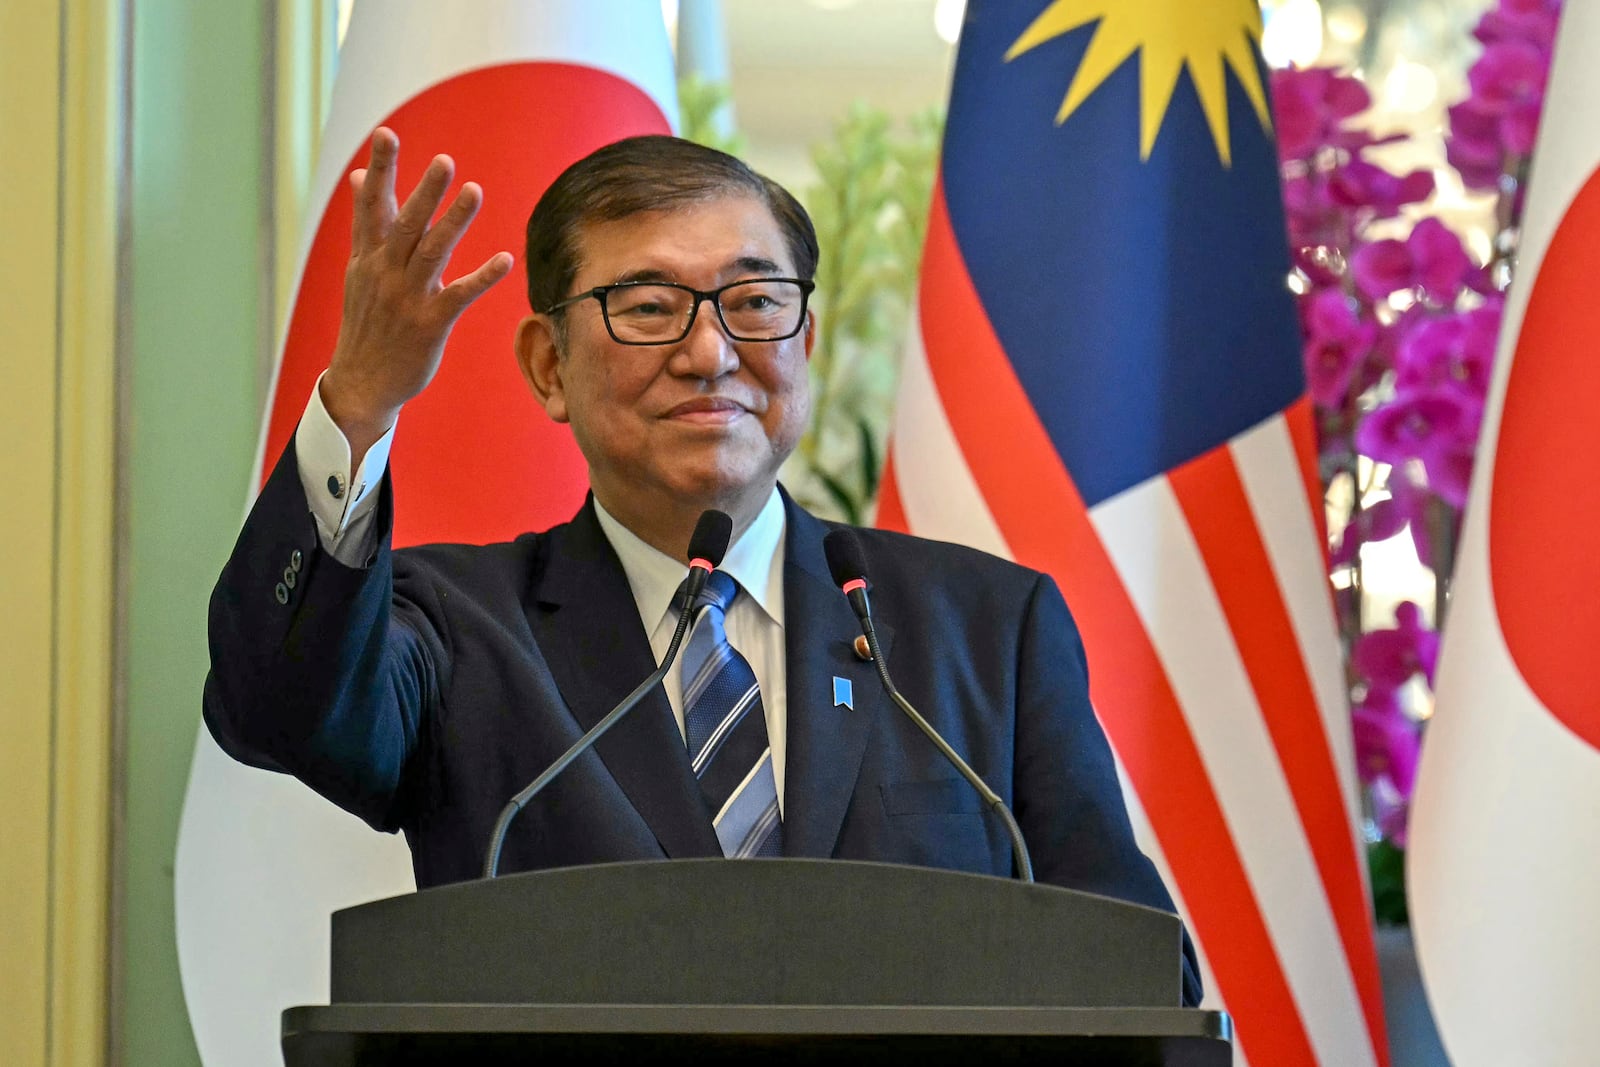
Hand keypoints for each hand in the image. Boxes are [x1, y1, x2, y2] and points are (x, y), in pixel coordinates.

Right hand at [321, 127, 513, 463]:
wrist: (362, 381)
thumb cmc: (367, 321)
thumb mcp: (358, 269)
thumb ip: (365, 221)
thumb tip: (355, 175)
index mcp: (367, 257)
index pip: (372, 205)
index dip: (379, 169)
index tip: (386, 133)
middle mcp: (385, 273)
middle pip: (405, 224)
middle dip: (424, 191)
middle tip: (444, 160)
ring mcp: (407, 298)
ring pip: (433, 252)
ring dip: (454, 221)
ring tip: (475, 191)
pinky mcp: (429, 324)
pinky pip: (459, 295)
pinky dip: (482, 277)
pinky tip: (505, 259)